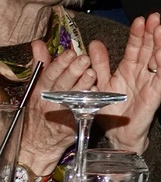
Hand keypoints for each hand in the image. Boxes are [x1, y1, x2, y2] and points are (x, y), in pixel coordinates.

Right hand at [19, 39, 98, 175]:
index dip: (60, 63)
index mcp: (40, 90)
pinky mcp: (73, 123)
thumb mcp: (38, 86)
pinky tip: (96, 93)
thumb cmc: (41, 108)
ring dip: (83, 85)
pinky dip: (89, 102)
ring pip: (73, 97)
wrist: (40, 142)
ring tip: (92, 74)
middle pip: (62, 84)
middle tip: (84, 59)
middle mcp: (50, 100)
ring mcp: (61, 112)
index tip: (70, 52)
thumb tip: (39, 44)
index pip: (49, 74)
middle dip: (73, 71)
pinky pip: (82, 111)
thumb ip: (42, 66)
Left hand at [94, 13, 160, 153]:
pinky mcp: (156, 91)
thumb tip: (94, 44)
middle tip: (154, 17)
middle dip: (152, 31)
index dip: (137, 33)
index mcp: (128, 68)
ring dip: (160, 43)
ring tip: (160, 28)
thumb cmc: (111, 110)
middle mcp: (141, 71)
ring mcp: (150, 80)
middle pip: (149, 47)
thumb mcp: (100, 84)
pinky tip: (160, 52)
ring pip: (158, 57)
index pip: (135, 46)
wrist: (118, 134)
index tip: (139, 20)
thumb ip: (99, 65)